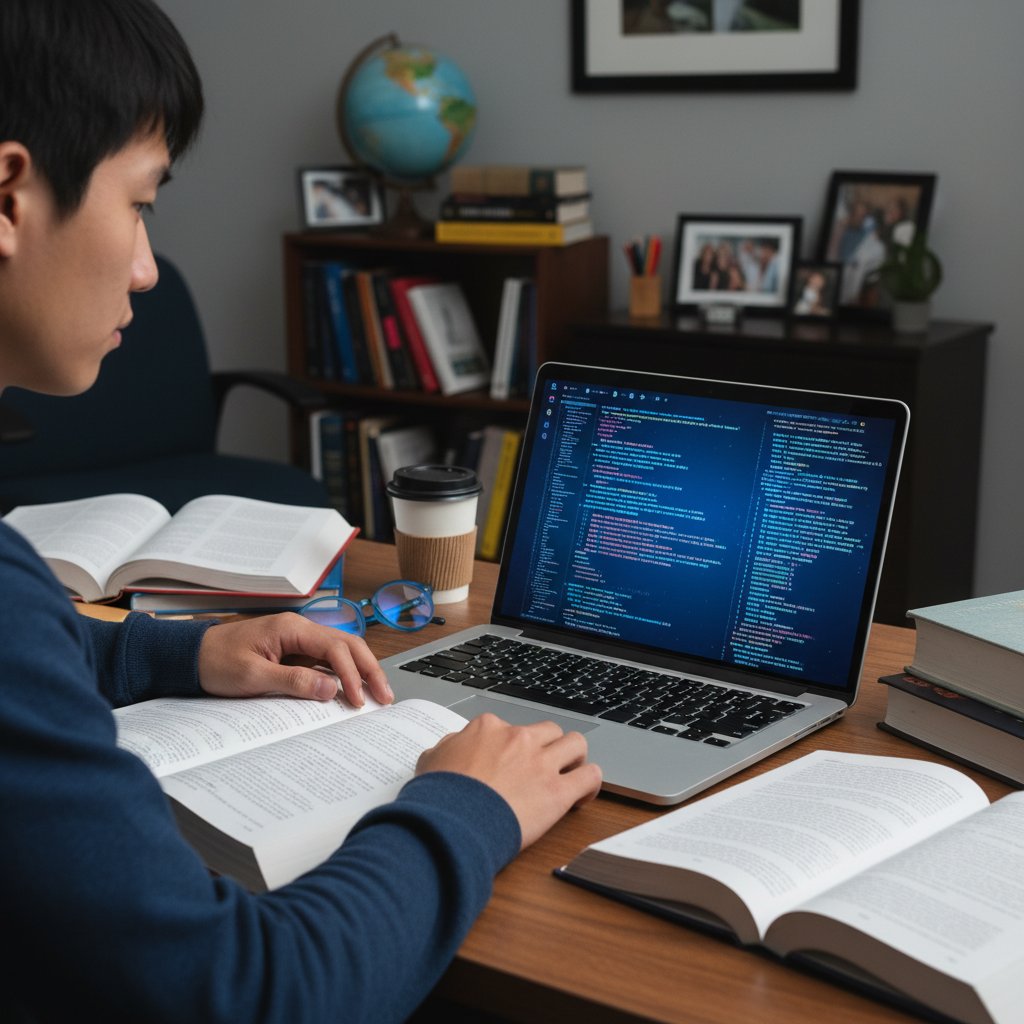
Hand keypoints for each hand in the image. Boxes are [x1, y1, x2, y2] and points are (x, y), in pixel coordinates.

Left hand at [197, 613, 391, 706]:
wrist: (188, 656)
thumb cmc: (214, 661)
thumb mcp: (252, 676)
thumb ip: (293, 682)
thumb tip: (330, 689)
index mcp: (292, 628)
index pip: (335, 648)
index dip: (352, 675)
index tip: (358, 700)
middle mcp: (299, 629)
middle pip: (347, 645)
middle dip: (369, 670)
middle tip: (384, 696)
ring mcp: (297, 639)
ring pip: (340, 651)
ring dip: (360, 671)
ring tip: (375, 694)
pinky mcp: (292, 651)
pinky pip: (325, 660)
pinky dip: (342, 674)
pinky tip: (350, 689)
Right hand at [416, 714, 601, 849]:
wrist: (452, 822)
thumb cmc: (440, 796)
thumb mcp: (431, 761)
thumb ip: (446, 749)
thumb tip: (451, 747)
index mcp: (489, 728)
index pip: (510, 728)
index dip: (512, 747)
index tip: (509, 763)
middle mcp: (518, 739)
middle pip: (548, 731)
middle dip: (549, 747)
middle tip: (543, 767)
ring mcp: (541, 763)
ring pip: (576, 744)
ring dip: (575, 758)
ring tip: (570, 774)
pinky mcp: (557, 791)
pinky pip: (590, 777)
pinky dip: (590, 784)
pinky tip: (582, 795)